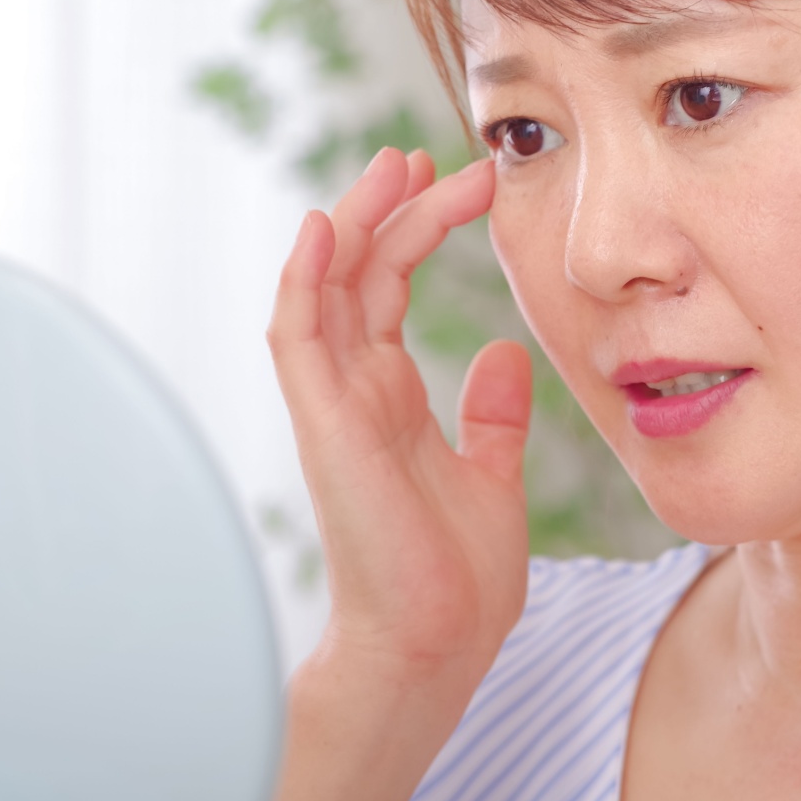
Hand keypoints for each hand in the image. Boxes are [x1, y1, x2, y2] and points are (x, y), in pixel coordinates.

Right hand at [267, 147, 532, 686]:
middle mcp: (354, 391)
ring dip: (353, 221)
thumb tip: (502, 355)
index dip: (420, 229)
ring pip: (324, 286)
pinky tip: (331, 224)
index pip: (390, 287)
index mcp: (390, 397)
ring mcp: (333, 405)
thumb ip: (492, 416)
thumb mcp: (493, 476)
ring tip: (394, 164)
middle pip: (358, 271)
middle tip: (431, 154)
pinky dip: (306, 277)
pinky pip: (297, 335)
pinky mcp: (322, 425)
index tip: (468, 184)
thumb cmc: (459, 579)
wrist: (437, 646)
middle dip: (392, 206)